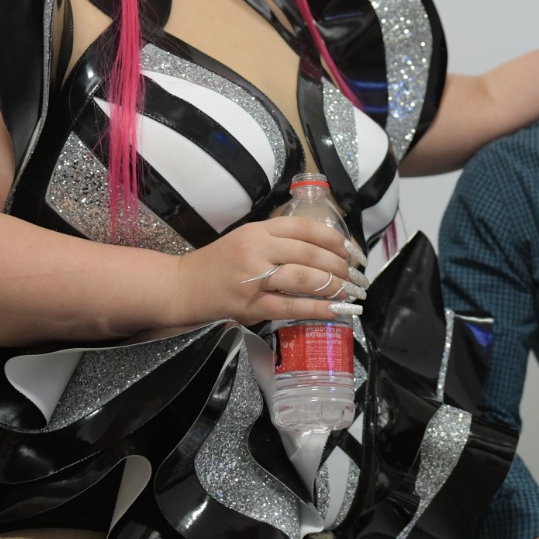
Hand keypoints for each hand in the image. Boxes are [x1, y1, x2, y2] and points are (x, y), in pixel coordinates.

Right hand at [170, 217, 367, 328]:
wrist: (181, 286)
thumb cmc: (217, 264)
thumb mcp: (246, 239)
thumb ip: (278, 240)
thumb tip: (323, 250)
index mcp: (258, 230)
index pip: (305, 228)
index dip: (334, 240)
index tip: (352, 251)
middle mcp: (257, 249)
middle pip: (310, 254)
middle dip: (340, 267)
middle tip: (357, 277)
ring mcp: (253, 278)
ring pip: (304, 278)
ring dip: (334, 286)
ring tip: (351, 292)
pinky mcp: (250, 305)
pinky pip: (291, 306)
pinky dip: (318, 309)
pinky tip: (336, 310)